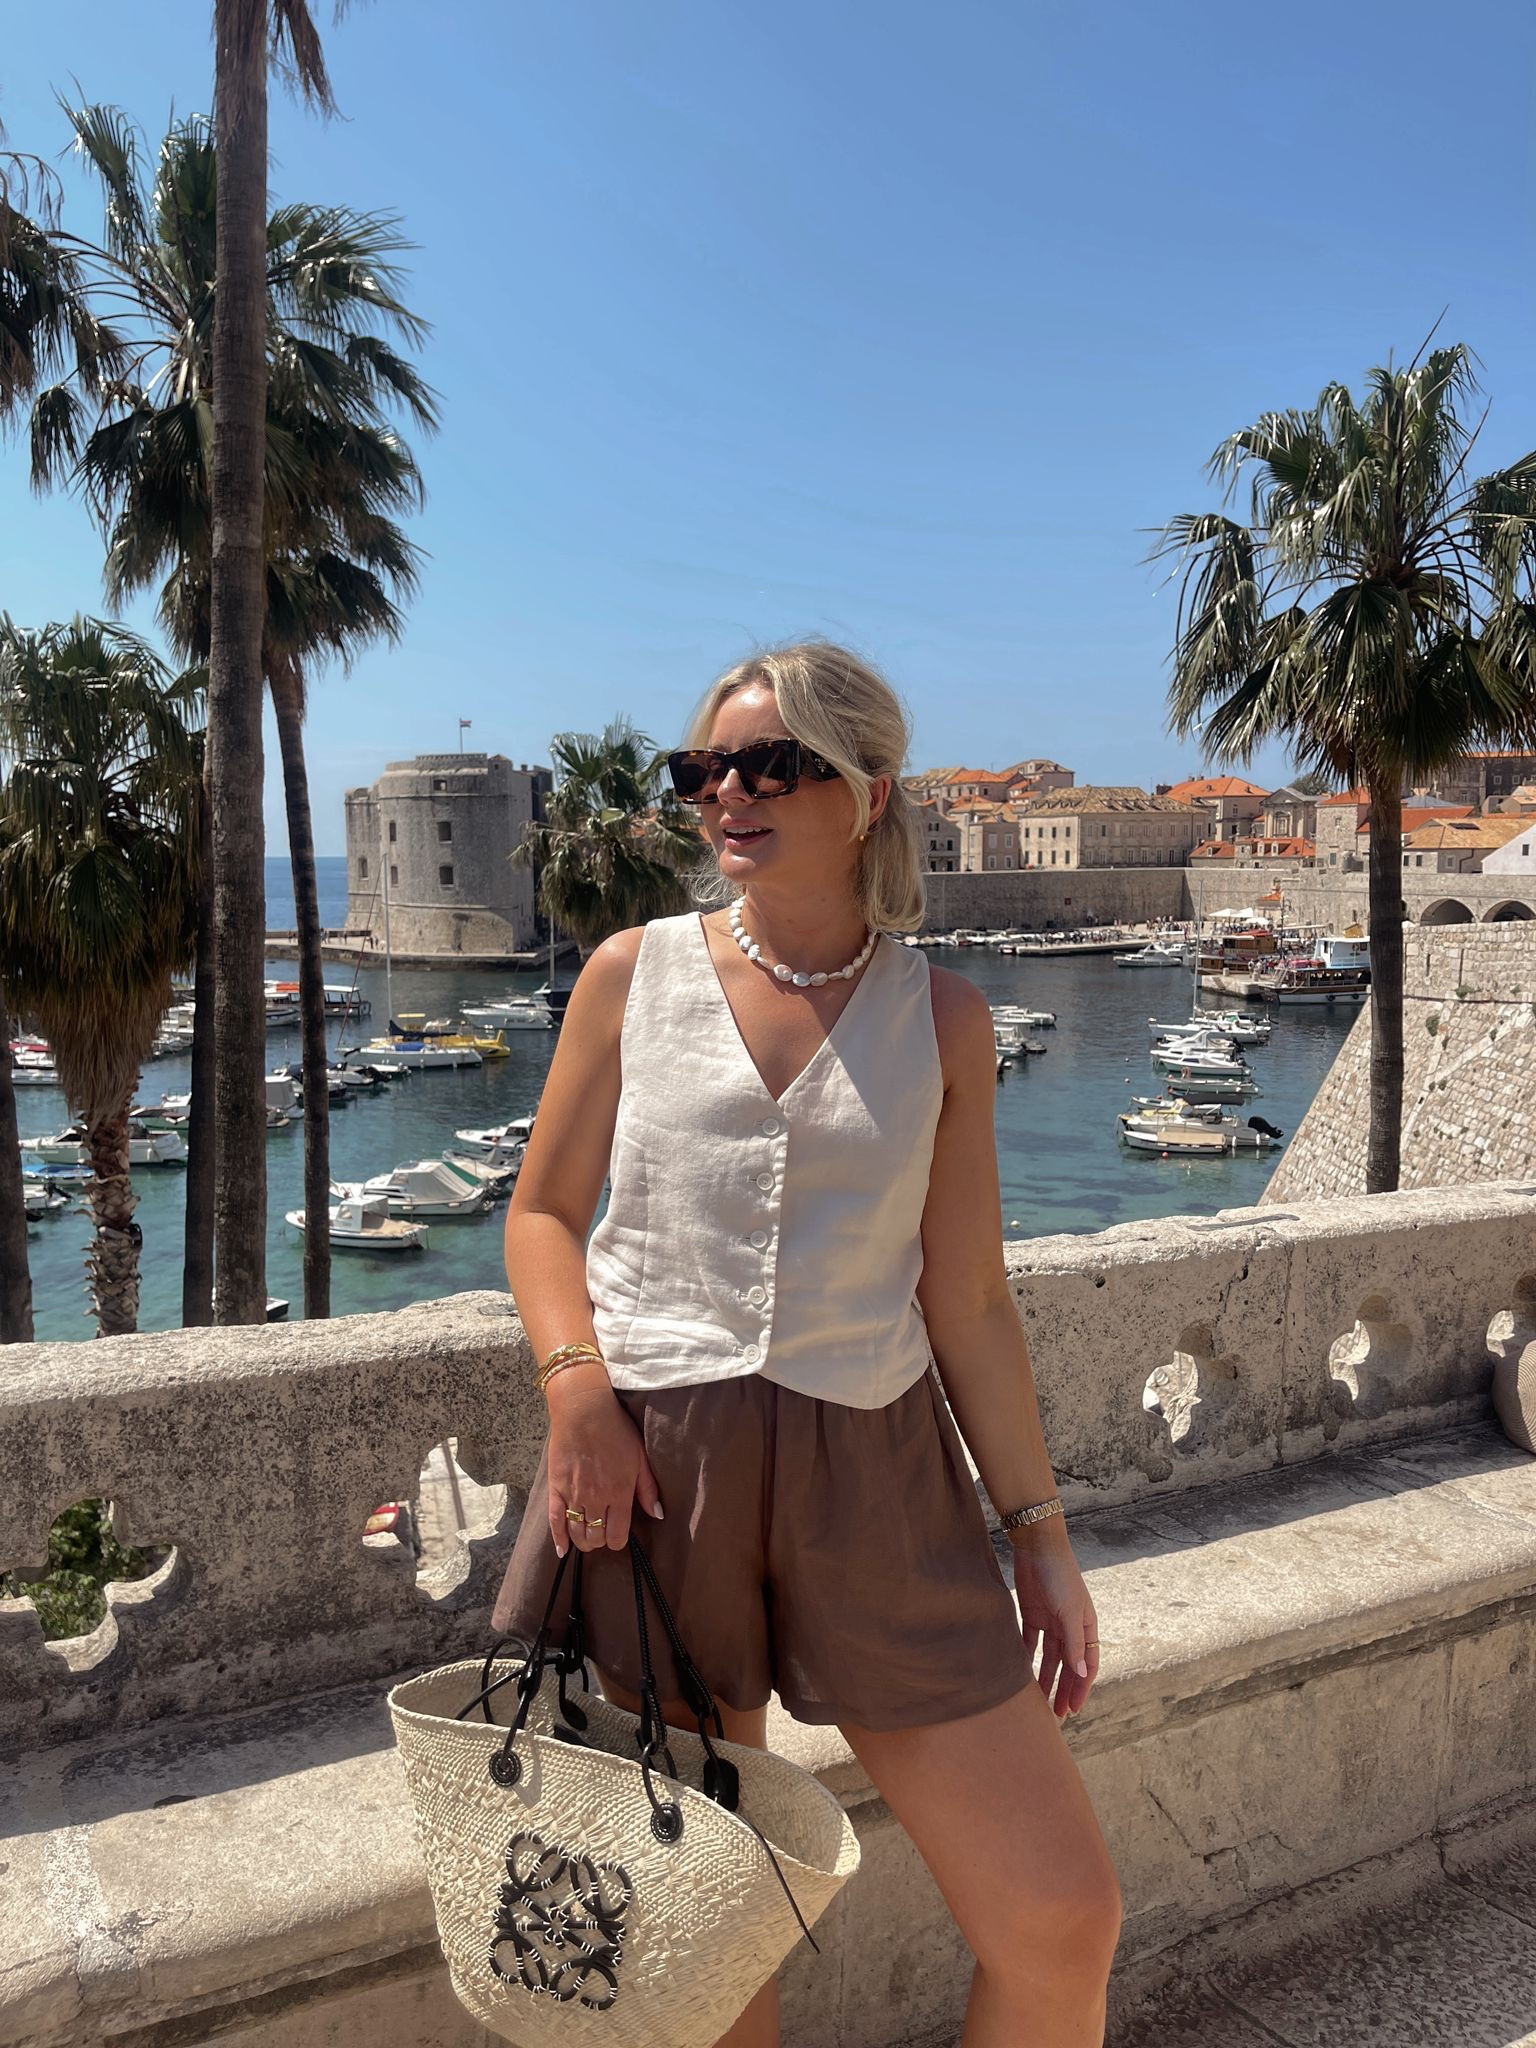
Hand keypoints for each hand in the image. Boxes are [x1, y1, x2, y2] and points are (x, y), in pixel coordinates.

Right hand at [544, 1364, 663, 1555]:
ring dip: (583, 1541)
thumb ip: (648, 1489)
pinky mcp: (555, 1488)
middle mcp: (595, 1499)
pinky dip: (558, 1538)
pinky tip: (563, 1550)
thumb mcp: (641, 1457)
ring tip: (588, 1537)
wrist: (584, 1411)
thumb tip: (658, 1514)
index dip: (618, 1540)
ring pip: (577, 1533)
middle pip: (596, 1538)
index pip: (617, 1535)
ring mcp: (573, 1495)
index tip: (619, 1534)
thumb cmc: (616, 1431)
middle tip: (604, 1532)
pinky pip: (555, 1521)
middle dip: (601, 1541)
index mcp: (619, 1494)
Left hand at [1010, 1530, 1099, 1720]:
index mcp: (1086, 1625)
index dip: (1081, 1688)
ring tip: (1038, 1702)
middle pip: (1067, 1665)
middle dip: (1063, 1690)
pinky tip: (1020, 1674)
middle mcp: (1069, 1626)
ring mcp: (1050, 1620)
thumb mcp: (1069, 1611)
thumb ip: (1075, 1644)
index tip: (1073, 1710)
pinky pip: (1030, 1641)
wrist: (1038, 1546)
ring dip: (1044, 1679)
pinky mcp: (1031, 1613)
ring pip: (1048, 1657)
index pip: (1087, 1665)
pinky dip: (1027, 1658)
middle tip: (1055, 1716)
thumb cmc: (1060, 1575)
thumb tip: (1082, 1675)